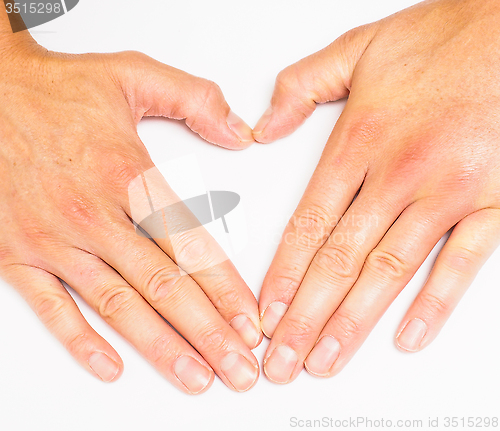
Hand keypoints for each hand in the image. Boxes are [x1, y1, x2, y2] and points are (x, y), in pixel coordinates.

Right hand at [0, 11, 260, 393]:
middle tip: (239, 368)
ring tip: (196, 378)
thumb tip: (240, 131)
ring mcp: (54, 241)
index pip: (190, 245)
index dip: (226, 288)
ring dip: (161, 347)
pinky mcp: (17, 255)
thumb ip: (195, 99)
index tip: (251, 321)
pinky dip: (80, 341)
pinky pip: (51, 308)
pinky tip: (111, 367)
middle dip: (208, 333)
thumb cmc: (57, 92)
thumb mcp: (134, 75)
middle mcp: (94, 216)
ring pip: (118, 305)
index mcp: (128, 176)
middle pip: (165, 286)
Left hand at [255, 0, 499, 382]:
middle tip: (281, 359)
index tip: (266, 312)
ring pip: (387, 272)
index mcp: (360, 142)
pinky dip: (433, 304)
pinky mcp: (492, 203)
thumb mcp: (357, 49)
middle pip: (338, 261)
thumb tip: (262, 126)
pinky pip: (459, 264)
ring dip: (352, 323)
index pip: (308, 225)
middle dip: (305, 317)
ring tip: (324, 360)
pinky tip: (407, 338)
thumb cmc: (443, 41)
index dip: (284, 275)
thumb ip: (301, 86)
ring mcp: (446, 193)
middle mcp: (399, 174)